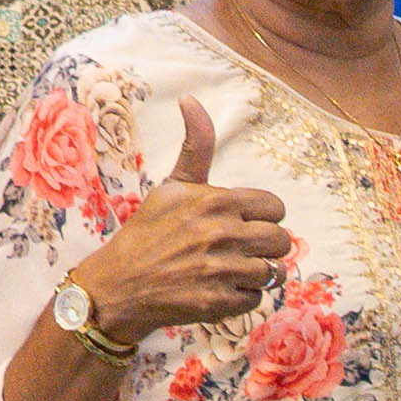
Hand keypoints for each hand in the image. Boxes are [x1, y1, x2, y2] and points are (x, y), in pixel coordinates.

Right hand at [75, 102, 294, 337]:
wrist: (118, 285)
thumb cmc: (149, 232)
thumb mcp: (173, 185)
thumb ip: (196, 146)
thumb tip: (190, 98)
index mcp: (215, 200)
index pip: (276, 207)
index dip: (263, 217)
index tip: (242, 223)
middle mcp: (220, 233)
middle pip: (282, 240)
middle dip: (265, 246)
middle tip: (238, 249)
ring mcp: (220, 270)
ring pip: (274, 272)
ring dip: (256, 274)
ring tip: (230, 270)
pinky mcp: (218, 302)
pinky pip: (257, 299)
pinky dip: (242, 297)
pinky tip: (218, 289)